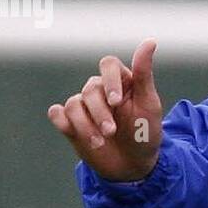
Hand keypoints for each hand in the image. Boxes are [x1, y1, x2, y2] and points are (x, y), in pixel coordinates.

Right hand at [47, 38, 162, 181]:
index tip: (117, 102)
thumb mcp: (149, 105)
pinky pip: (57, 113)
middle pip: (90, 88)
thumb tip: (150, 41)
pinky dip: (63, 122)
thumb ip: (144, 73)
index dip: (109, 81)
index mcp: (121, 81)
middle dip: (100, 113)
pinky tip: (75, 133)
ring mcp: (84, 106)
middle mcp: (100, 90)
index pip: (108, 64)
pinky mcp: (70, 123)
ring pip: (73, 103)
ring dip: (85, 125)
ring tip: (100, 142)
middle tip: (112, 132)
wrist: (133, 166)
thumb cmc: (145, 133)